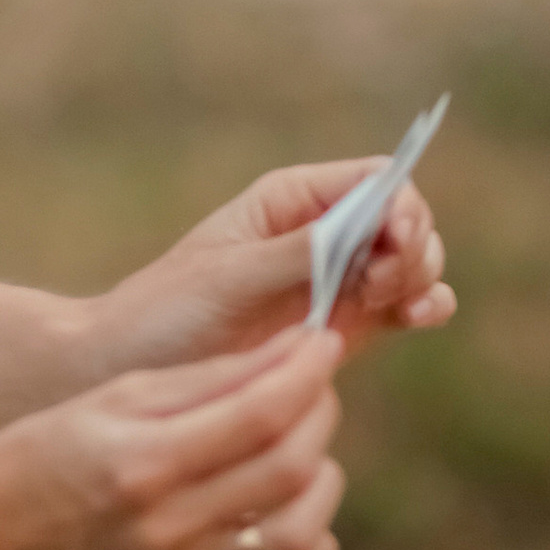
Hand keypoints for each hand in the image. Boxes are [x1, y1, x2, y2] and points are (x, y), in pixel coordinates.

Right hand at [0, 324, 345, 549]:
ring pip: (299, 531)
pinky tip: (293, 510)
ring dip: (322, 478)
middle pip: (289, 467)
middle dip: (318, 411)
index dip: (306, 371)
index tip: (323, 341)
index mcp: (143, 462)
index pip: (259, 414)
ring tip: (303, 446)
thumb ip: (209, 378)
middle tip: (310, 383)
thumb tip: (292, 350)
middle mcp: (168, 526)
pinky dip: (311, 545)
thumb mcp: (117, 397)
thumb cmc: (48, 448)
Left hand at [91, 157, 453, 380]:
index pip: (376, 181)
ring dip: (420, 278)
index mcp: (291, 200)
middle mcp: (323, 233)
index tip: (392, 239)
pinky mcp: (344, 326)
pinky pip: (403, 307)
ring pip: (411, 263)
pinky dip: (424, 306)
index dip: (400, 205)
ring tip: (392, 304)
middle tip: (376, 286)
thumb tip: (369, 221)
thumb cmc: (166, 311)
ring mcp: (338, 280)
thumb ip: (300, 252)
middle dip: (411, 248)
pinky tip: (419, 317)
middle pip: (404, 221)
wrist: (126, 368)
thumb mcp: (229, 277)